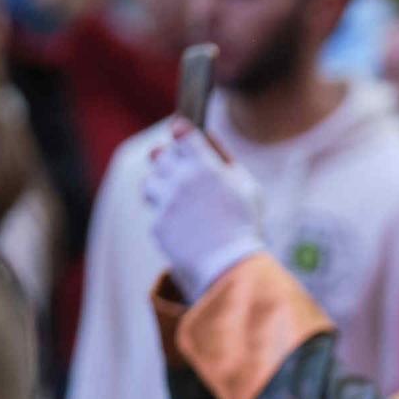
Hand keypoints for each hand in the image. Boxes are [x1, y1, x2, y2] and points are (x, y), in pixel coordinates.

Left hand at [143, 123, 267, 298]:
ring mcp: (166, 203)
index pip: (182, 134)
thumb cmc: (244, 225)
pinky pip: (157, 214)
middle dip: (170, 162)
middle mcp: (180, 179)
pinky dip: (168, 218)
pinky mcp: (158, 225)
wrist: (230, 265)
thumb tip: (207, 138)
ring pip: (150, 183)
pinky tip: (186, 228)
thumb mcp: (247, 187)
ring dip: (161, 187)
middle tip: (183, 174)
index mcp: (204, 165)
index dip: (181, 133)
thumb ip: (225, 160)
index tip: (182, 136)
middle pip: (161, 156)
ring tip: (178, 200)